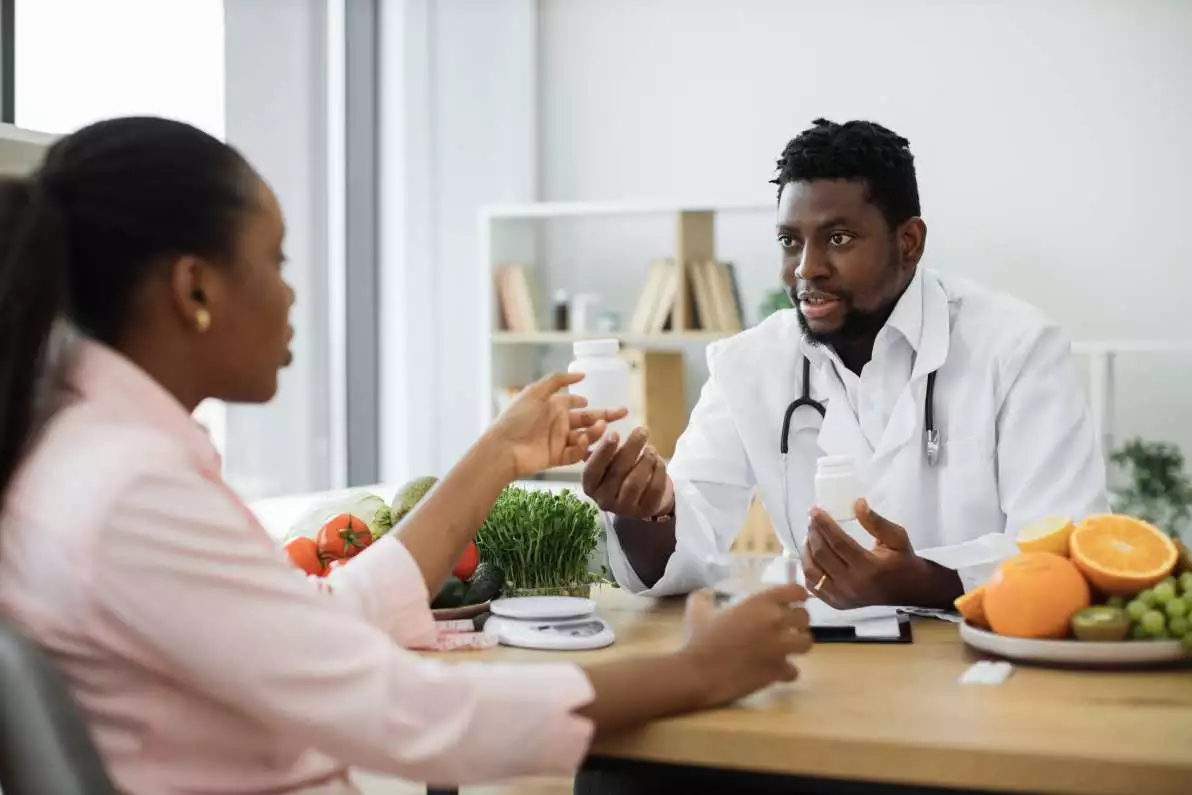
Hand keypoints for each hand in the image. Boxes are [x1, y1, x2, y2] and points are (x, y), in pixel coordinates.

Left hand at [487, 372, 627, 477]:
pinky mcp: (557, 458)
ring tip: (603, 427)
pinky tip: (584, 443)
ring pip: (585, 436)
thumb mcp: (535, 392)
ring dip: (596, 432)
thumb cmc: (516, 418)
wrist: (503, 448)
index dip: (586, 403)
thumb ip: (557, 380)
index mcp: (553, 407)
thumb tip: (581, 374)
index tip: (596, 402)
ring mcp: (558, 441)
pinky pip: (576, 454)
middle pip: (586, 419)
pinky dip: (582, 449)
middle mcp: (558, 423)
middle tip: (624, 412)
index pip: (575, 403)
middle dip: (605, 416)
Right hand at [581, 426, 673, 518]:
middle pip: (616, 473)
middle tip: (642, 431)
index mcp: (591, 486)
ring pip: (635, 483)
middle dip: (631, 449)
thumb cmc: (620, 472)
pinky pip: (654, 489)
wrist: (642, 496)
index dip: (603, 452)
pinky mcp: (646, 510)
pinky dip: (658, 471)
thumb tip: (602, 427)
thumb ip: (605, 448)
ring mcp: (625, 508)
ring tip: (651, 448)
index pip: (593, 470)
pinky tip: (658, 460)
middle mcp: (604, 500)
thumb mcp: (609, 462)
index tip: (615, 433)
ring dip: (645, 461)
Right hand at [680, 585, 811, 707]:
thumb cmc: (699, 639)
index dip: (796, 597)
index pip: (796, 591)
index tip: (792, 602)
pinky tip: (775, 672)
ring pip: (807, 643)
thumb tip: (706, 592)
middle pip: (805, 617)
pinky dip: (786, 672)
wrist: (699, 673)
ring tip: (786, 649)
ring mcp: (780, 648)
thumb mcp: (698, 611)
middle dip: (797, 622)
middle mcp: (776, 622)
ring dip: (798, 645)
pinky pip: (794, 671)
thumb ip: (704, 597)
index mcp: (760, 603)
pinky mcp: (779, 671)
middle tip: (785, 627)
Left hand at [802, 499, 960, 608]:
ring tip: (810, 535)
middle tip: (812, 520)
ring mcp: (842, 597)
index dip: (824, 525)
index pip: (838, 543)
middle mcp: (853, 585)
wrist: (909, 589)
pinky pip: (813, 586)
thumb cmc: (902, 560)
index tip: (815, 511)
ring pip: (812, 571)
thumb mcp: (896, 537)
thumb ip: (876, 521)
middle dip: (813, 534)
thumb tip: (856, 504)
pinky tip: (811, 554)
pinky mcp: (837, 603)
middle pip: (822, 555)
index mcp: (869, 568)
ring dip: (806, 550)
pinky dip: (807, 568)